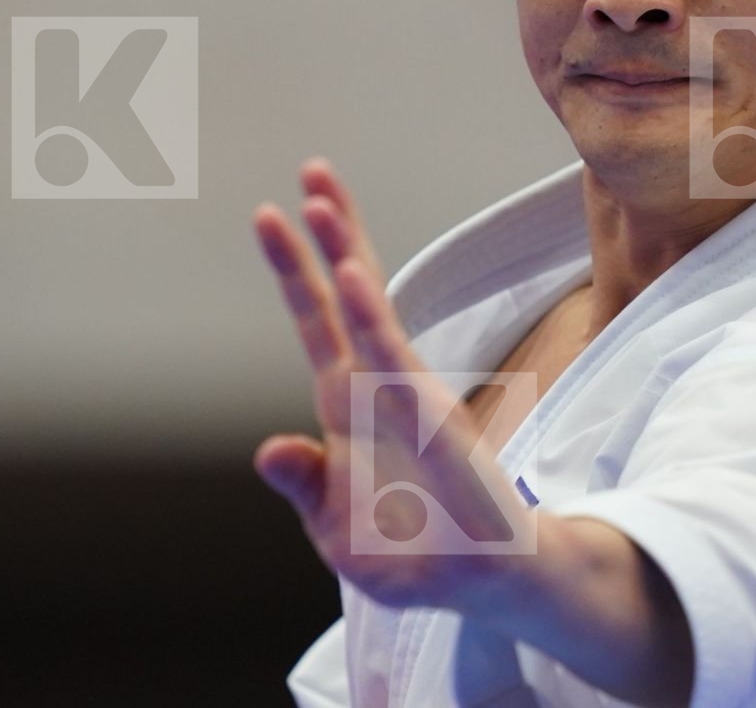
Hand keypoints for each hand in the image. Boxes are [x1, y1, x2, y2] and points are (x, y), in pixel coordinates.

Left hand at [251, 157, 532, 611]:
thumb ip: (303, 484)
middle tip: (312, 170)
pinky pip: (395, 362)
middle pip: (347, 295)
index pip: (319, 322)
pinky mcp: (433, 423)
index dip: (296, 269)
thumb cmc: (415, 553)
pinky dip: (372, 318)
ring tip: (319, 203)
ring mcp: (407, 399)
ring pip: (368, 313)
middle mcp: (379, 387)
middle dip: (330, 233)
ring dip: (344, 254)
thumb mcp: (336, 528)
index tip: (271, 212)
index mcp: (350, 405)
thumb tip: (268, 449)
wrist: (487, 584)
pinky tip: (353, 280)